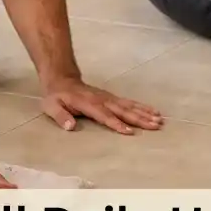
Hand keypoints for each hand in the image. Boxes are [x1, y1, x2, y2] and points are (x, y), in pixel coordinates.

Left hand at [41, 77, 163, 134]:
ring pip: (129, 106)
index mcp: (88, 104)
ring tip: (159, 120)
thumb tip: (70, 126)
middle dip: (140, 118)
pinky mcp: (112, 98)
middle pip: (123, 110)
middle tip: (155, 125)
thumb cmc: (56, 96)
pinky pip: (129, 103)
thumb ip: (61, 116)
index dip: (116, 123)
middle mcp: (102, 100)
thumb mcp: (51, 106)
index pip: (104, 115)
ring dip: (145, 113)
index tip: (130, 132)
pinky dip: (142, 107)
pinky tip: (153, 111)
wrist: (62, 79)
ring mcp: (109, 98)